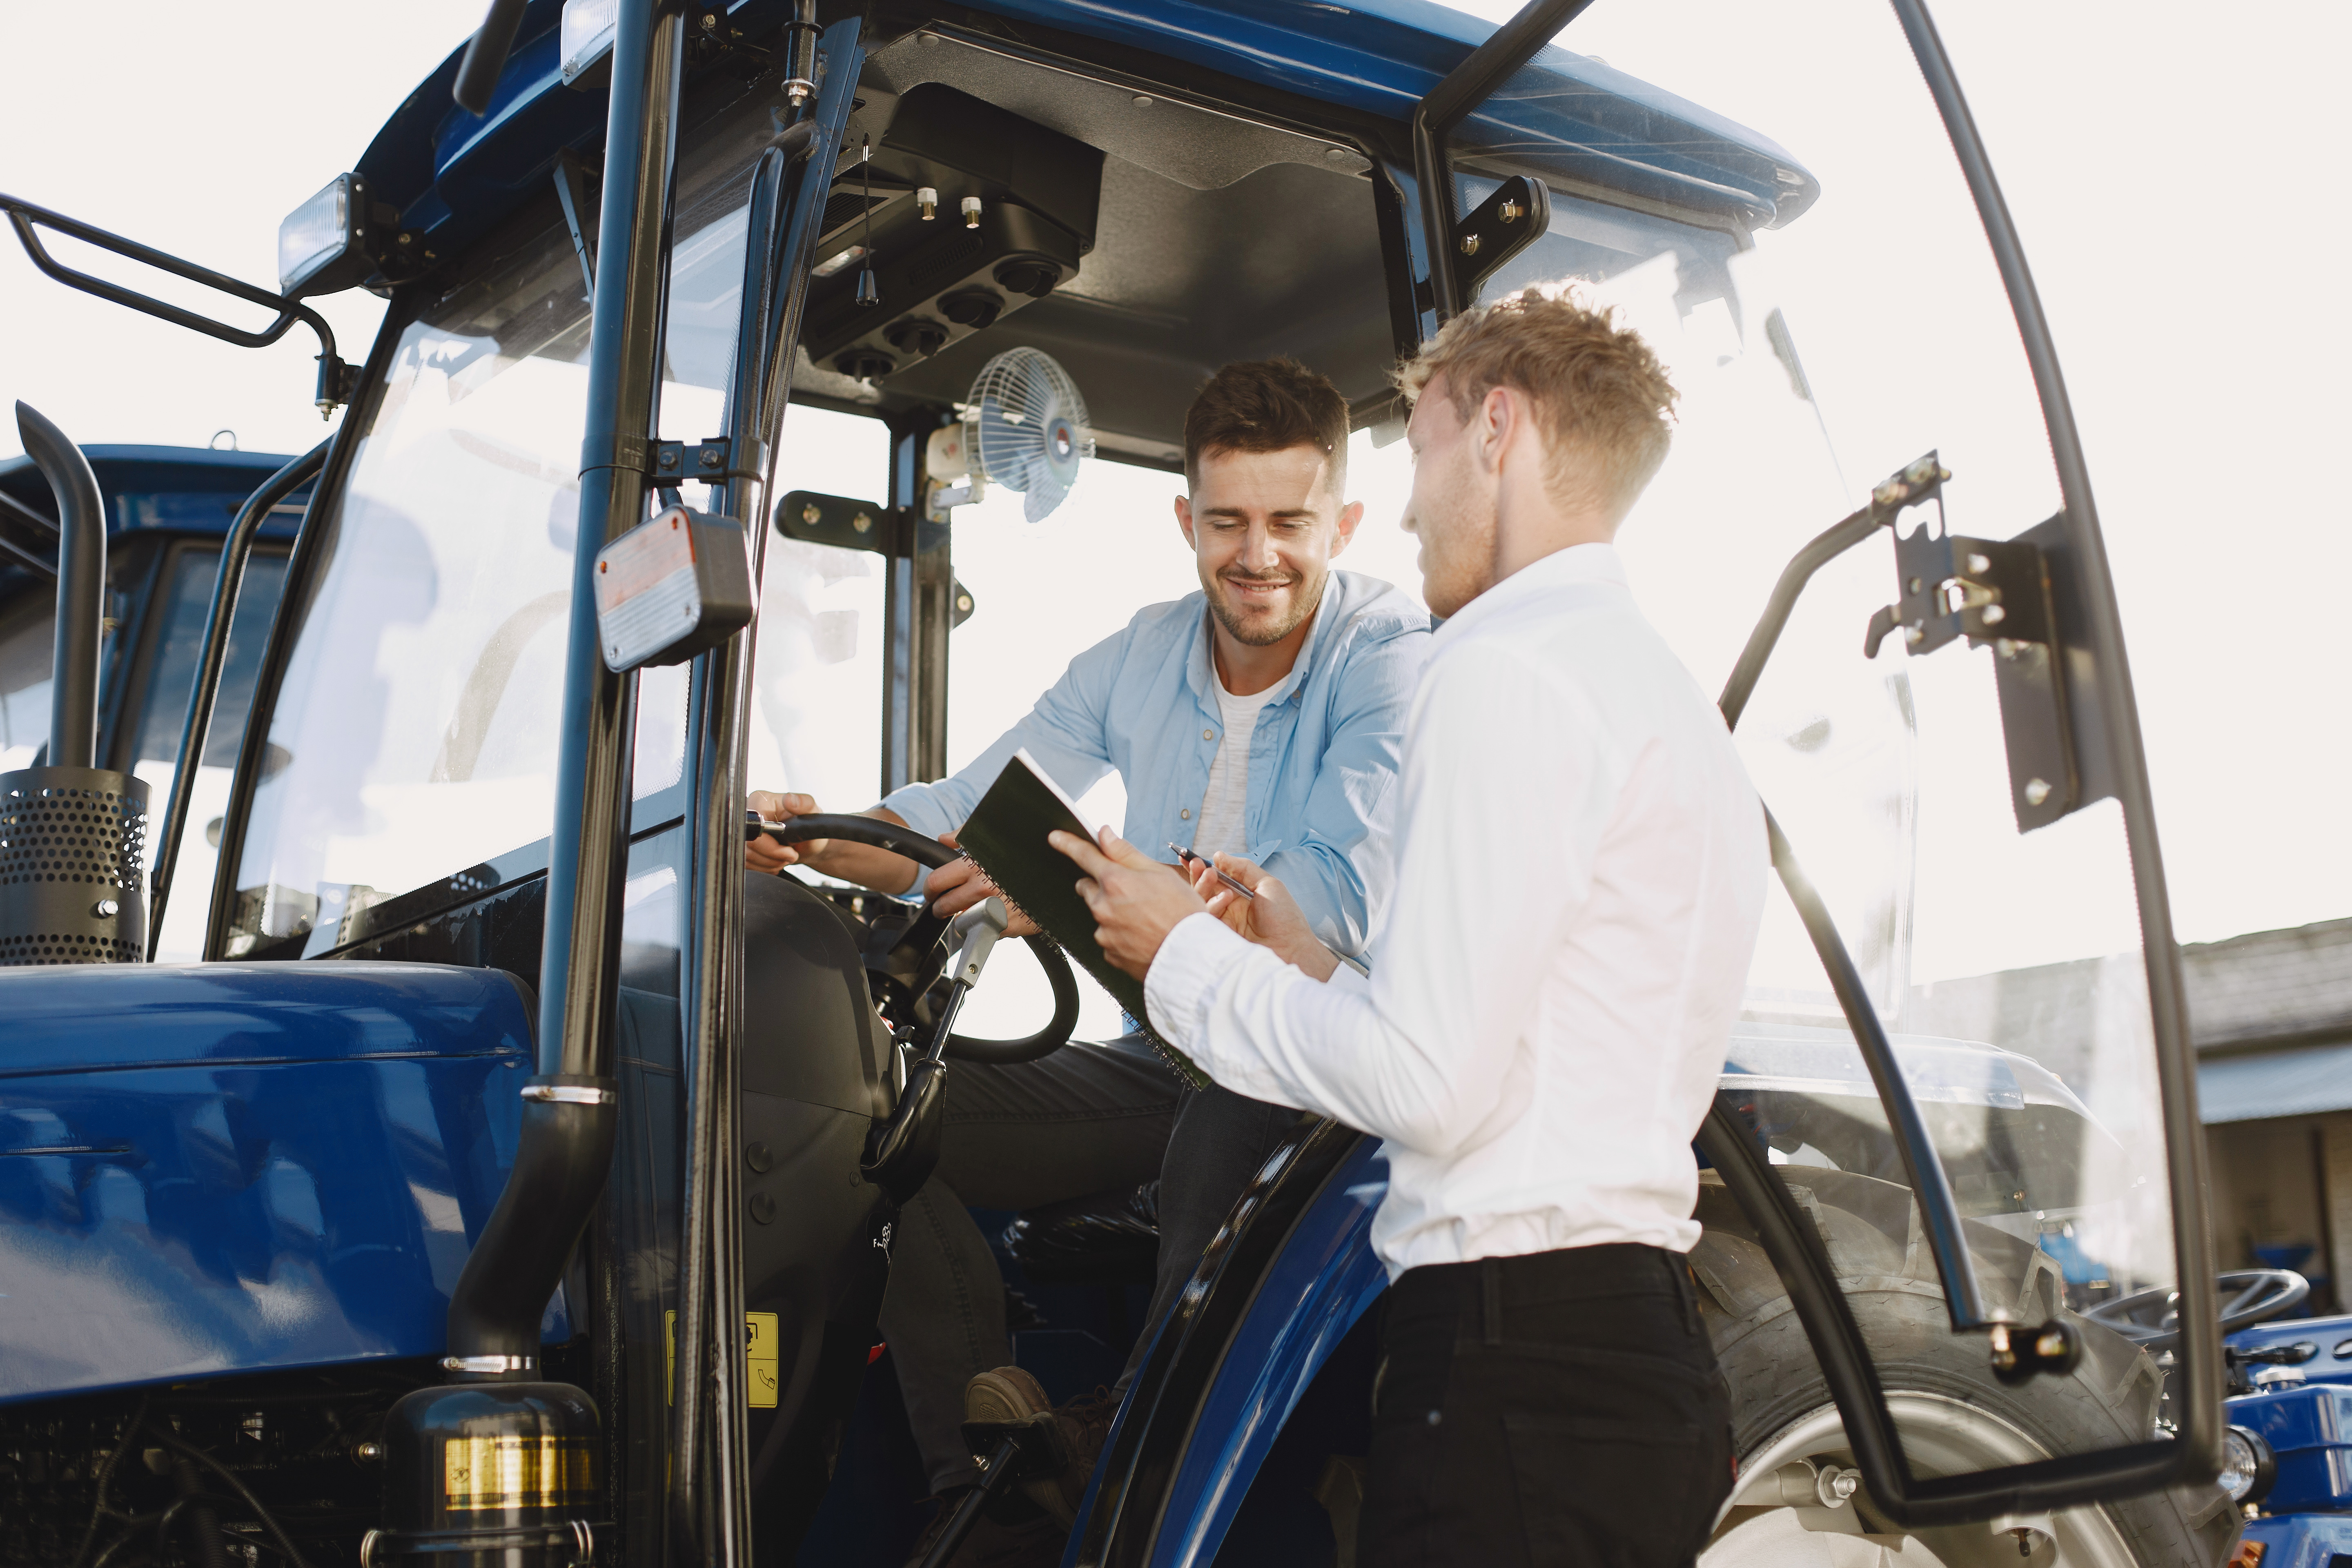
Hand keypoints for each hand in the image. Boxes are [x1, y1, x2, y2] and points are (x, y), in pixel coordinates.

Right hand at [746, 790, 825, 873]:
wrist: (808, 843)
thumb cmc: (809, 825)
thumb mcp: (813, 812)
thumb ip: (804, 803)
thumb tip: (789, 799)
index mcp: (761, 800)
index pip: (754, 828)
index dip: (770, 845)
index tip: (789, 851)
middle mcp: (749, 814)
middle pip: (749, 845)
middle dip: (772, 857)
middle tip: (790, 855)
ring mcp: (746, 831)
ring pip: (747, 856)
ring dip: (769, 863)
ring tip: (784, 857)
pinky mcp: (745, 845)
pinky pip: (747, 864)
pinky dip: (764, 867)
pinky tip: (776, 861)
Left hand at [926, 832, 1039, 938]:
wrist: (1061, 874)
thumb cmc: (1030, 854)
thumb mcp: (998, 837)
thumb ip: (966, 836)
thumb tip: (944, 839)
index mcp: (975, 867)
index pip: (936, 882)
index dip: (931, 888)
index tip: (933, 890)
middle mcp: (982, 890)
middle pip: (944, 906)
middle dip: (942, 906)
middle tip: (945, 905)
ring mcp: (995, 910)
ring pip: (963, 923)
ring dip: (964, 918)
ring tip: (973, 910)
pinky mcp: (1008, 927)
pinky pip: (986, 931)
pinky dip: (988, 925)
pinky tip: (997, 915)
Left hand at [1050, 827, 1207, 980]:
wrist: (1192, 957)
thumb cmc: (1182, 913)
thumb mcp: (1159, 873)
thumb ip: (1126, 852)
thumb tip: (1104, 834)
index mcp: (1114, 881)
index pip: (1083, 856)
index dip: (1067, 844)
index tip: (1055, 838)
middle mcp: (1102, 907)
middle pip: (1089, 888)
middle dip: (1103, 886)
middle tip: (1133, 891)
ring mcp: (1104, 933)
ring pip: (1101, 915)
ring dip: (1114, 912)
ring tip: (1146, 918)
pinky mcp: (1110, 954)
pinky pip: (1109, 938)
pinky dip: (1121, 935)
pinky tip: (1143, 935)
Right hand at [1195, 855, 1337, 981]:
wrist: (1290, 948)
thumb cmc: (1284, 917)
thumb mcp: (1267, 884)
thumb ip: (1243, 868)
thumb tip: (1218, 856)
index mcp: (1238, 896)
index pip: (1214, 880)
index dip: (1200, 869)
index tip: (1187, 857)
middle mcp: (1227, 909)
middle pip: (1203, 891)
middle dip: (1198, 875)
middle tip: (1198, 864)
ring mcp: (1222, 923)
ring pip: (1200, 903)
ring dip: (1203, 886)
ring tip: (1212, 876)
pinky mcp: (1218, 936)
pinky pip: (1205, 919)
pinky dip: (1212, 904)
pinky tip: (1226, 898)